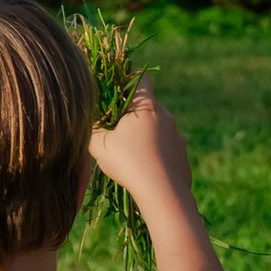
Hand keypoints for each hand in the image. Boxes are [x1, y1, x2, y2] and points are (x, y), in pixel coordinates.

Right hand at [89, 84, 196, 217]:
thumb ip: (92, 128)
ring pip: (158, 128)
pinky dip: (156, 153)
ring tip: (130, 155)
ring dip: (145, 135)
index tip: (118, 86)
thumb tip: (87, 119)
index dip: (130, 77)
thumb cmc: (128, 162)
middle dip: (132, 114)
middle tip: (116, 130)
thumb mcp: (99, 144)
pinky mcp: (183, 155)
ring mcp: (178, 136)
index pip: (142, 77)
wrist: (163, 193)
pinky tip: (145, 170)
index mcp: (146, 107)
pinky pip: (167, 148)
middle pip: (148, 106)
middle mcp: (166, 116)